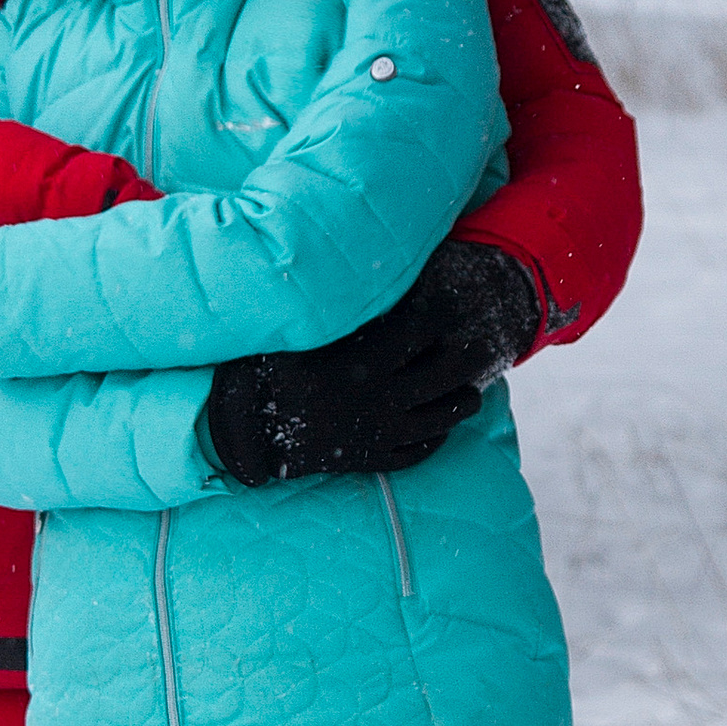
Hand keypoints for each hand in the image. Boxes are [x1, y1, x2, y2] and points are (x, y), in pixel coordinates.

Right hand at [206, 239, 540, 487]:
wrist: (241, 433)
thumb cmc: (263, 369)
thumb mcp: (299, 330)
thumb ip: (337, 307)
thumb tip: (360, 267)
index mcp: (365, 360)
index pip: (422, 329)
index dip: (443, 314)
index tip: (454, 303)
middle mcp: (381, 397)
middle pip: (444, 375)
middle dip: (468, 357)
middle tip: (485, 345)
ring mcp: (378, 432)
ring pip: (440, 418)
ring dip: (462, 402)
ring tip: (471, 391)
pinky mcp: (370, 458)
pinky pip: (417, 451)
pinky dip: (436, 438)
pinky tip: (441, 428)